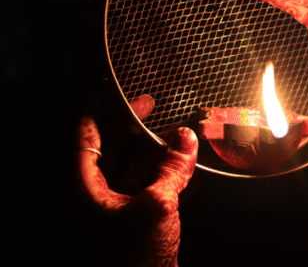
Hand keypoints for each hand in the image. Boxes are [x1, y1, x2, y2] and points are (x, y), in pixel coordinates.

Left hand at [76, 94, 197, 265]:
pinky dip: (168, 179)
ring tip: (179, 135)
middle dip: (132, 127)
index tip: (107, 89)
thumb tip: (186, 137)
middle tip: (149, 105)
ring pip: (133, 170)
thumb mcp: (156, 206)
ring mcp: (115, 212)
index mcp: (85, 190)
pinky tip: (191, 172)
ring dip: (158, 153)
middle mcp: (96, 198)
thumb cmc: (136, 258)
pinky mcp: (135, 225)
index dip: (96, 110)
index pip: (84, 138)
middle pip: (110, 150)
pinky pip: (149, 191)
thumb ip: (171, 169)